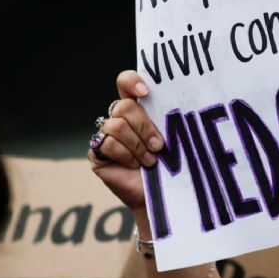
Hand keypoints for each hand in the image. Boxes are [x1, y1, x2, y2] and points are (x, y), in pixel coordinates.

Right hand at [89, 70, 164, 211]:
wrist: (161, 196)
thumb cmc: (171, 166)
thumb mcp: (173, 138)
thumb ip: (169, 118)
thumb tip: (182, 98)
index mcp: (138, 108)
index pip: (125, 82)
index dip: (131, 81)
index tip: (145, 92)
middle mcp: (119, 119)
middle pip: (123, 106)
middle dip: (144, 127)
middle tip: (159, 145)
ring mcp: (105, 134)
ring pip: (116, 125)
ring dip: (137, 145)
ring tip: (150, 161)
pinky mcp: (96, 152)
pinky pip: (108, 143)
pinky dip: (125, 156)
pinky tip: (134, 166)